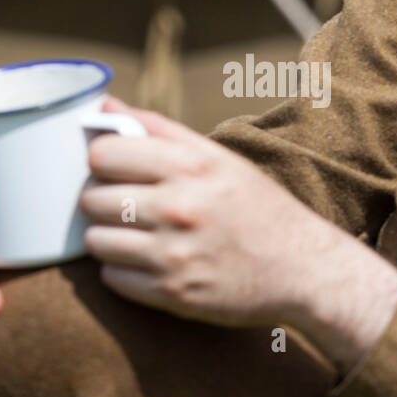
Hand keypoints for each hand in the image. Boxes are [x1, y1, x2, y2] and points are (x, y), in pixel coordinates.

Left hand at [80, 99, 396, 372]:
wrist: (305, 270)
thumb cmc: (256, 208)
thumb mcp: (217, 159)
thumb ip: (157, 130)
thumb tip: (104, 105)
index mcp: (192, 166)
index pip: (102, 154)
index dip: (101, 161)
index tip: (113, 170)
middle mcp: (180, 207)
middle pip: (91, 199)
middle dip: (100, 202)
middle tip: (123, 206)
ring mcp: (175, 252)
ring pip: (94, 241)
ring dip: (107, 239)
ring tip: (133, 236)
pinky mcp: (172, 292)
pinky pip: (111, 277)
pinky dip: (121, 271)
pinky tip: (145, 263)